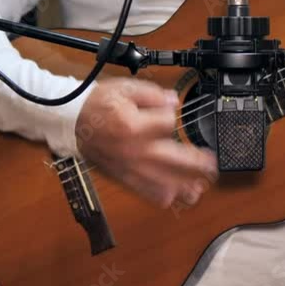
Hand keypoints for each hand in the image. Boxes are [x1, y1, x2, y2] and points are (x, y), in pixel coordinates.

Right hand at [75, 78, 216, 209]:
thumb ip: (152, 95)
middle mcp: (135, 151)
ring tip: (199, 189)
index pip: (168, 123)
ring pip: (163, 184)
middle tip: (212, 166)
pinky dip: (162, 197)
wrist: (72, 122)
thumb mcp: (124, 88)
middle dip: (198, 164)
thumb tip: (173, 102)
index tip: (169, 113)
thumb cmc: (97, 105)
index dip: (172, 116)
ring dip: (184, 188)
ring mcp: (130, 167)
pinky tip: (174, 196)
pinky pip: (146, 193)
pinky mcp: (124, 177)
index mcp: (134, 126)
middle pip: (175, 161)